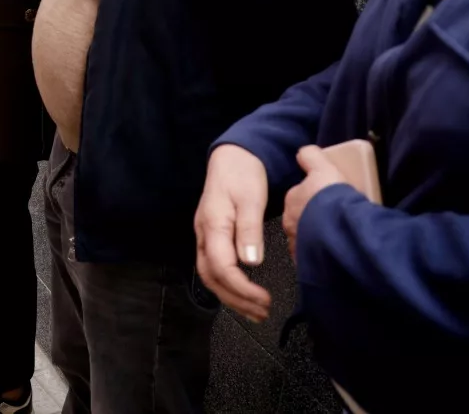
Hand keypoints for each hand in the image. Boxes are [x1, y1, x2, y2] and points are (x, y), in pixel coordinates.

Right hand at [195, 144, 272, 322]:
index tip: (265, 299)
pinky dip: (229, 286)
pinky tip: (244, 294)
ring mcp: (205, 236)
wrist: (232, 156)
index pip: (221, 266)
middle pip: (211, 277)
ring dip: (232, 297)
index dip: (241, 288)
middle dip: (236, 299)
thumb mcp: (250, 198)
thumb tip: (251, 262)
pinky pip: (214, 268)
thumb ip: (249, 229)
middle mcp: (203, 233)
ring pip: (210, 276)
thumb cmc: (242, 174)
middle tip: (263, 312)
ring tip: (256, 312)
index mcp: (212, 224)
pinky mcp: (211, 237)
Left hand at [282, 145, 346, 261]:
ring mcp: (299, 245)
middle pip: (301, 221)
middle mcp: (291, 224)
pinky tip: (338, 256)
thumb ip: (311, 157)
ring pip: (307, 241)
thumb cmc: (331, 199)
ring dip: (319, 240)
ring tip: (338, 239)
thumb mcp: (323, 168)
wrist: (341, 229)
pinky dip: (325, 257)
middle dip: (313, 222)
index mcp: (292, 201)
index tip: (323, 202)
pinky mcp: (310, 263)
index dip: (312, 200)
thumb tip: (303, 151)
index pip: (298, 199)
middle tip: (333, 221)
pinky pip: (315, 260)